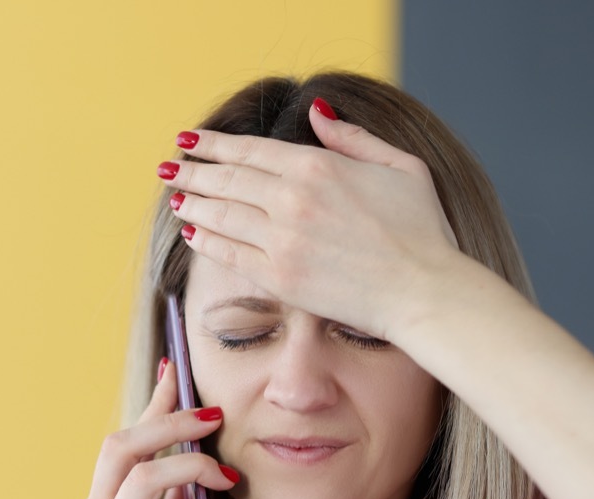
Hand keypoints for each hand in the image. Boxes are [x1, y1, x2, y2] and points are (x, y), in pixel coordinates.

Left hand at [161, 100, 462, 341]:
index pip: (249, 150)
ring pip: (221, 216)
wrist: (422, 291)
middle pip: (227, 180)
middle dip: (193, 172)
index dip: (213, 145)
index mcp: (317, 167)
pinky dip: (207, 242)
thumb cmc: (420, 231)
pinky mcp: (279, 279)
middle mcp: (291, 200)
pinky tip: (194, 234)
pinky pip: (230, 255)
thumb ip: (351, 138)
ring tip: (176, 199)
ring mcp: (282, 241)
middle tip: (170, 168)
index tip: (190, 140)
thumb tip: (316, 111)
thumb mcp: (398, 166)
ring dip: (193, 205)